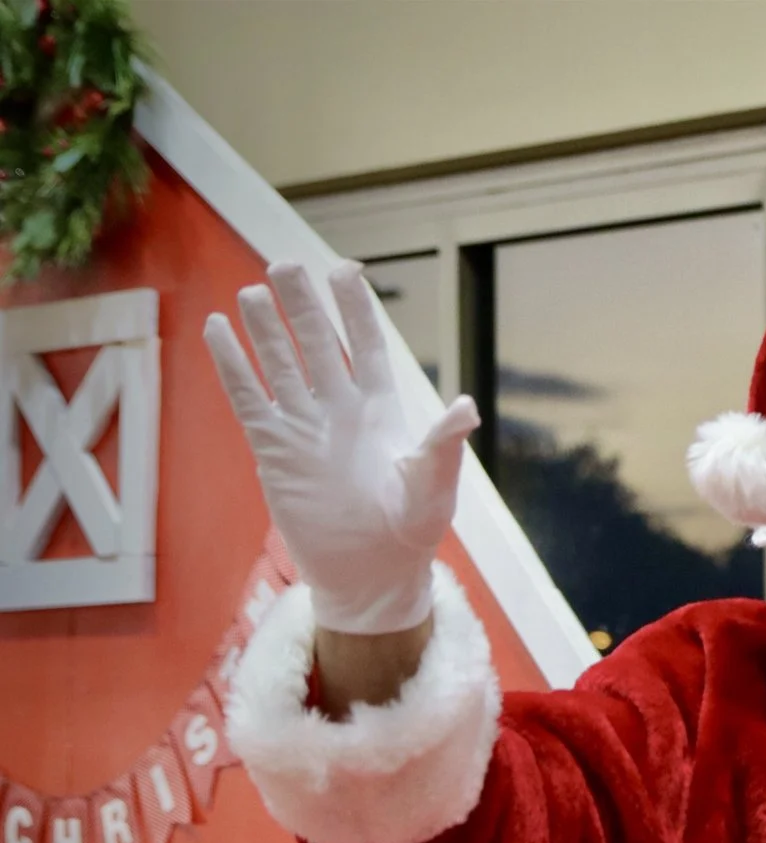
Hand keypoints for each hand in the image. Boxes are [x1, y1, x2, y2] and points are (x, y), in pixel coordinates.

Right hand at [204, 262, 478, 634]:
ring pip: (279, 363)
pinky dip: (232, 365)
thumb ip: (444, 446)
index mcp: (382, 409)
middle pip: (316, 342)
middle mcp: (340, 408)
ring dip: (264, 328)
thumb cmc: (411, 532)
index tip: (344, 268)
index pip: (365, 345)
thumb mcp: (433, 488)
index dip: (355, 308)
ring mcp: (304, 425)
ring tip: (251, 290)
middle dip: (302, 304)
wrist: (371, 574)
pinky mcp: (273, 448)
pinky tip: (217, 329)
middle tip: (285, 264)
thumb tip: (466, 408)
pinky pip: (248, 397)